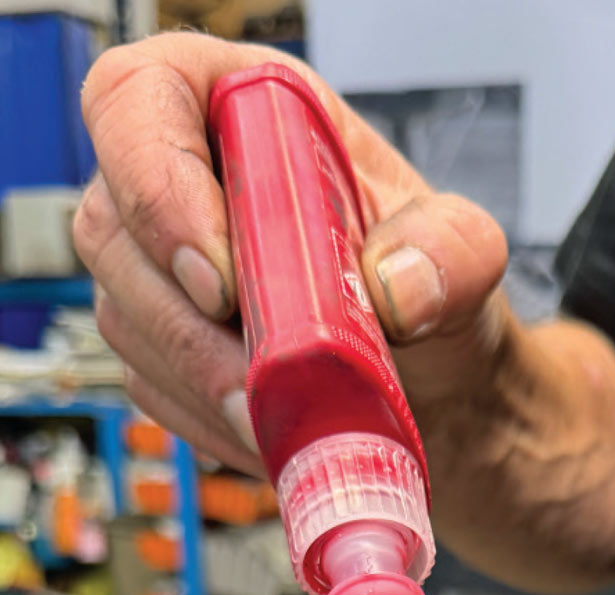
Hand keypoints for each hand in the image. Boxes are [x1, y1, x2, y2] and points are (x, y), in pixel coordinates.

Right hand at [73, 35, 508, 472]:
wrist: (431, 380)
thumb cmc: (430, 288)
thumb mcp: (464, 253)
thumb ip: (451, 252)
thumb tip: (397, 287)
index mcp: (244, 108)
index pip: (140, 102)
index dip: (157, 186)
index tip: (219, 280)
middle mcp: (183, 176)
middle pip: (113, 229)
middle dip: (184, 324)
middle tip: (258, 385)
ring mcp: (158, 267)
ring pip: (126, 319)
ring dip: (199, 384)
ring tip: (277, 421)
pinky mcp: (160, 346)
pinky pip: (152, 386)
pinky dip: (207, 422)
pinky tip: (269, 435)